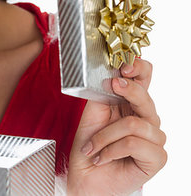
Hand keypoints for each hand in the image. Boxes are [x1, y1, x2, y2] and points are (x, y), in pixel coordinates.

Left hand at [67, 58, 166, 195]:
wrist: (84, 176)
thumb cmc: (89, 146)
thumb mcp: (92, 114)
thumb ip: (104, 94)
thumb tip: (113, 76)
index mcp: (131, 104)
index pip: (145, 78)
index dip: (139, 68)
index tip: (124, 66)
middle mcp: (146, 118)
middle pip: (146, 97)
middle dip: (127, 90)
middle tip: (112, 86)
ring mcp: (154, 138)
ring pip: (134, 124)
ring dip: (105, 136)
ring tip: (93, 147)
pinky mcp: (157, 157)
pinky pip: (133, 143)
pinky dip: (111, 150)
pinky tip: (102, 157)